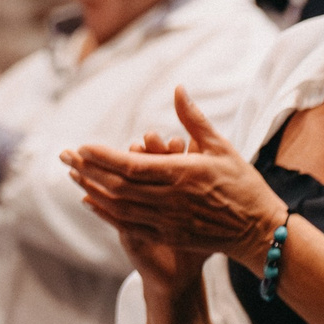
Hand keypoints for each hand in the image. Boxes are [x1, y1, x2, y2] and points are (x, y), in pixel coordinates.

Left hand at [63, 90, 283, 269]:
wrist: (259, 229)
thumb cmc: (242, 183)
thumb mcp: (221, 147)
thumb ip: (193, 120)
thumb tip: (178, 88)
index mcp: (182, 174)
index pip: (132, 165)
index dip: (103, 157)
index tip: (82, 147)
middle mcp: (170, 199)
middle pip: (117, 185)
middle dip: (88, 170)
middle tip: (65, 158)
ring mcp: (167, 220)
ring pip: (118, 206)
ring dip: (92, 190)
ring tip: (73, 175)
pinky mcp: (167, 235)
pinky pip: (127, 224)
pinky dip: (105, 212)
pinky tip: (90, 201)